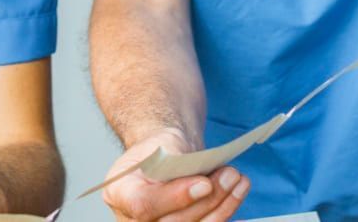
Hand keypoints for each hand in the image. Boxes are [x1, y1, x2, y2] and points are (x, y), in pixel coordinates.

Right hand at [102, 128, 247, 221]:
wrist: (163, 157)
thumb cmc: (159, 149)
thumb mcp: (160, 143)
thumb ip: (174, 160)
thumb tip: (198, 182)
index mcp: (119, 194)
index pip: (144, 205)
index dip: (175, 197)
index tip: (204, 183)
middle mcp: (133, 220)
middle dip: (208, 200)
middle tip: (230, 174)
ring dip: (222, 206)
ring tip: (238, 180)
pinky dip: (224, 215)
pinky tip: (236, 199)